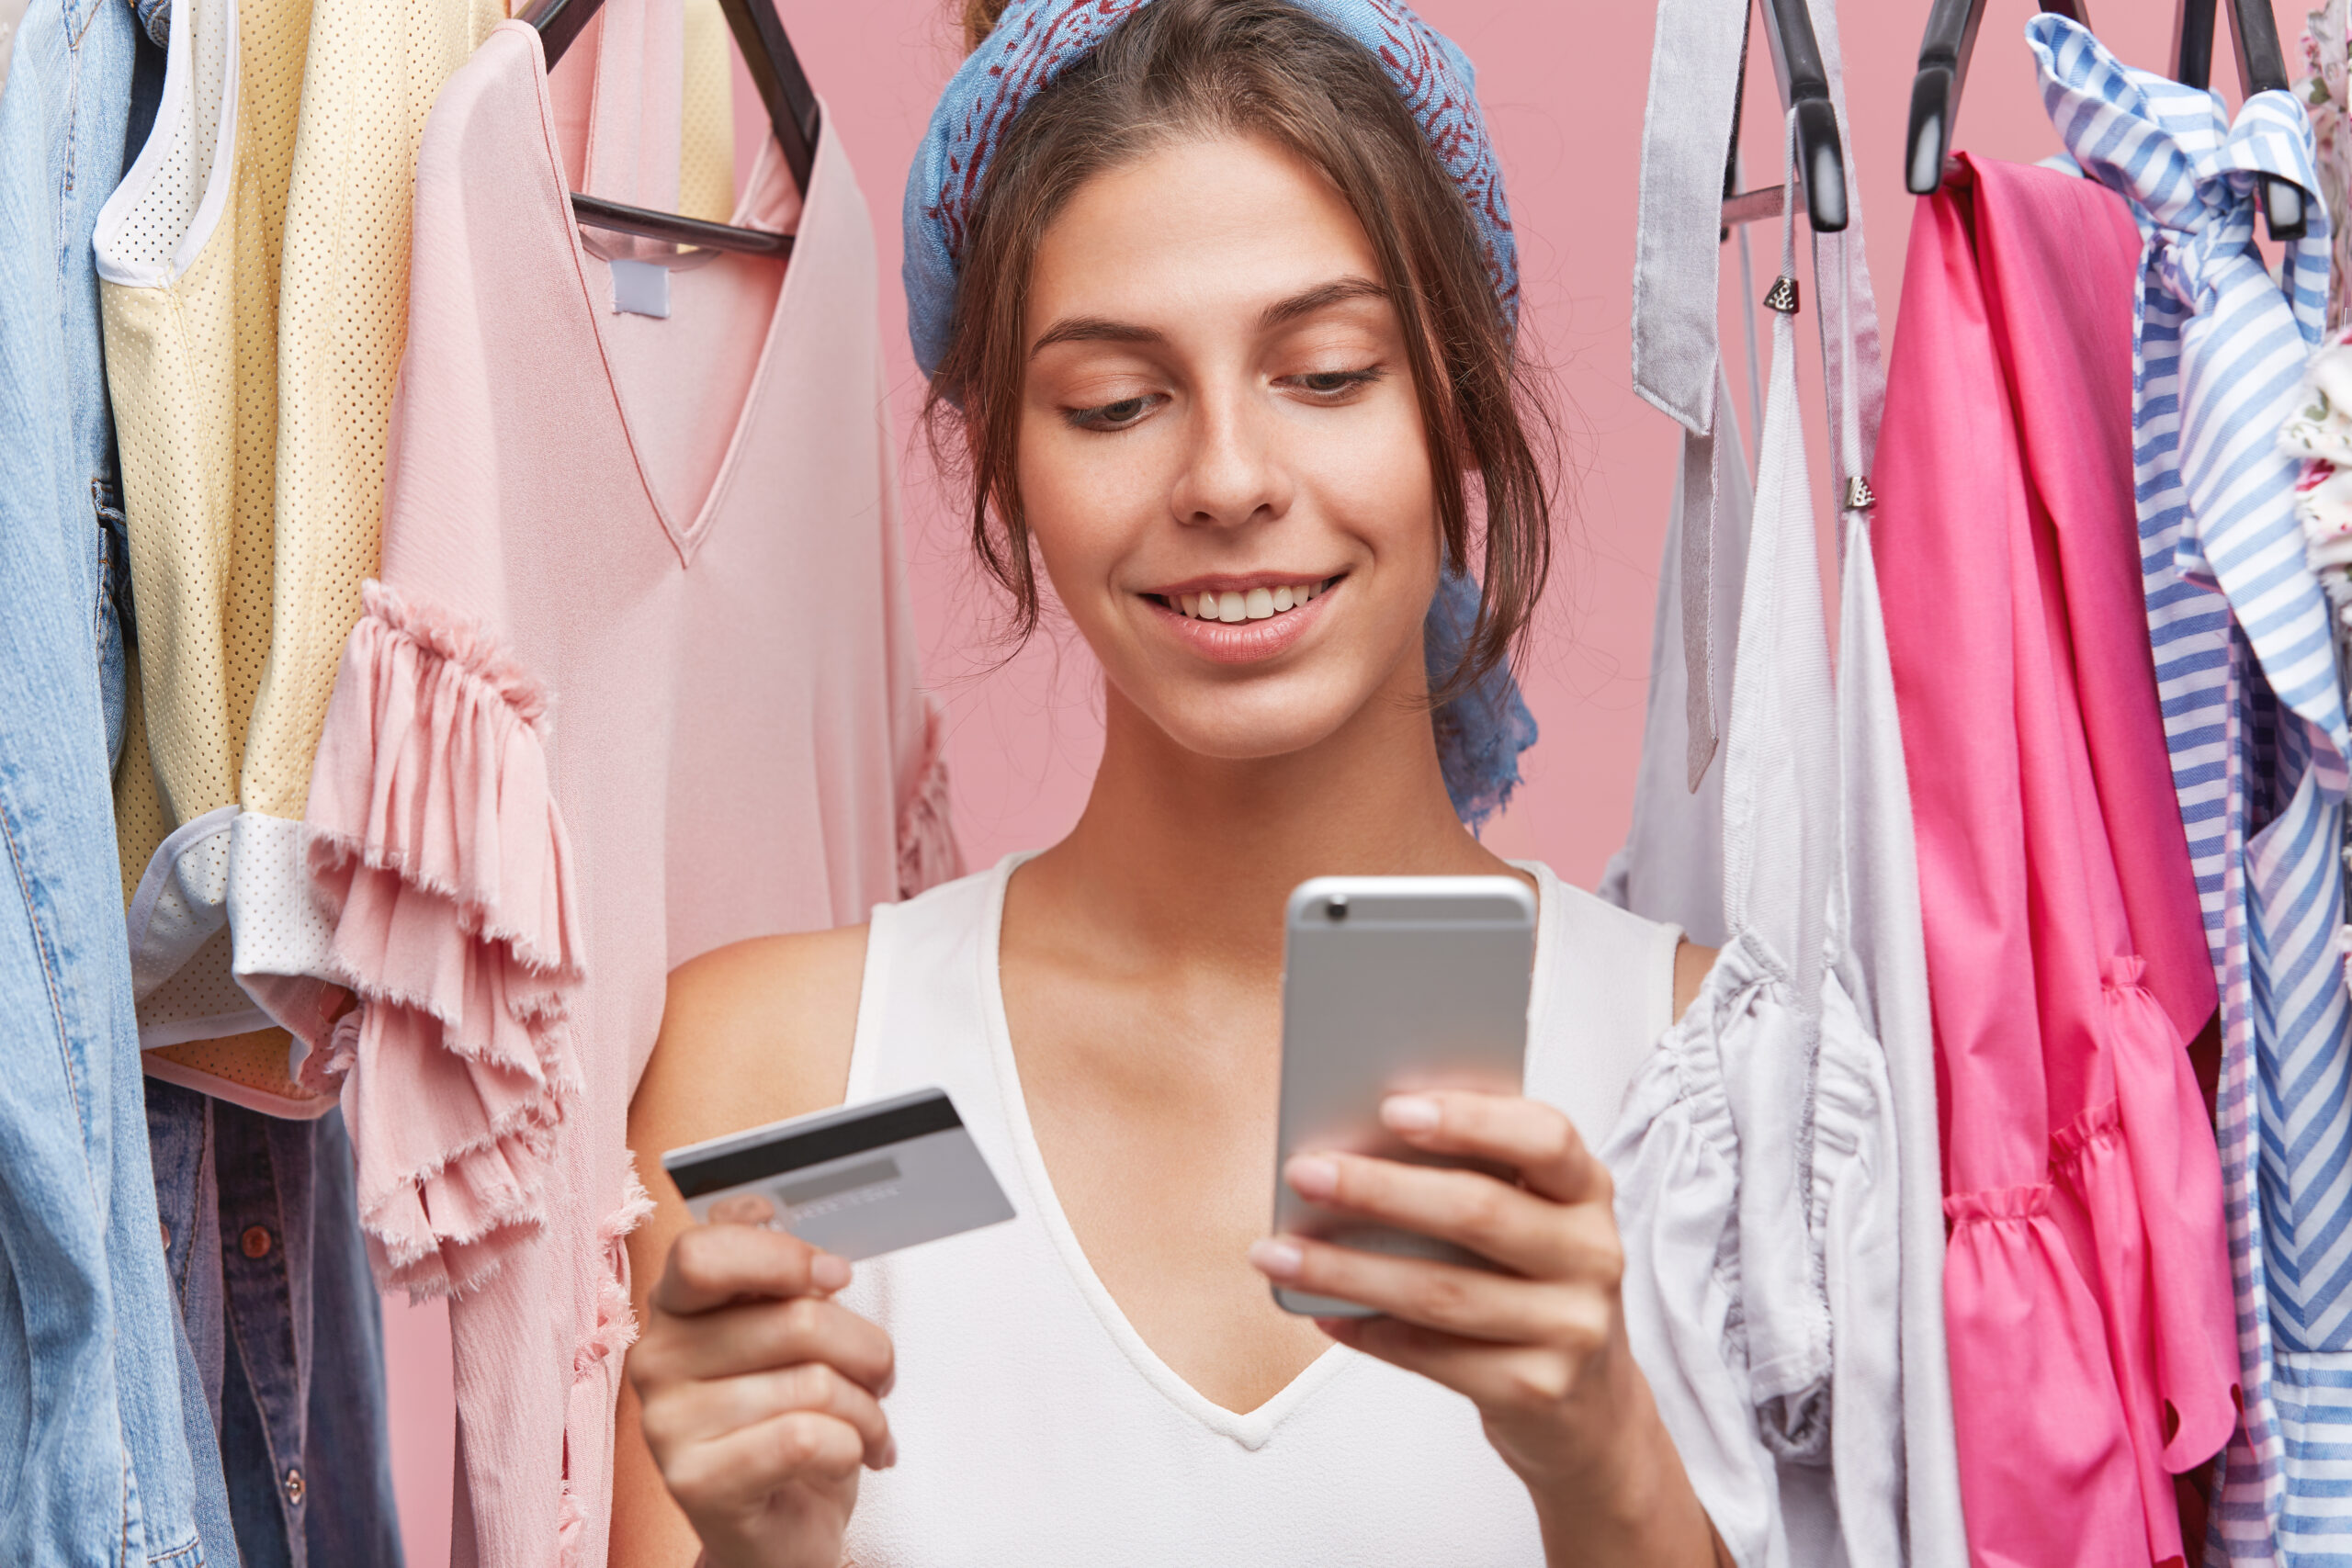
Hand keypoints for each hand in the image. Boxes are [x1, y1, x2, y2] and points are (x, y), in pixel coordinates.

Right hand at [628, 1211, 895, 1567]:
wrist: (780, 1530)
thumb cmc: (788, 1422)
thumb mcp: (787, 1333)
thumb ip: (777, 1272)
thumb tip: (782, 1225)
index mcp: (677, 1306)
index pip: (705, 1250)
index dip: (783, 1256)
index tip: (833, 1277)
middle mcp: (657, 1359)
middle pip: (795, 1319)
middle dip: (866, 1350)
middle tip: (878, 1376)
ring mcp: (668, 1424)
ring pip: (814, 1384)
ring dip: (867, 1410)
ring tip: (865, 1428)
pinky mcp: (696, 1483)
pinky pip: (807, 1437)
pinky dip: (853, 1446)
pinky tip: (849, 1458)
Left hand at [1246, 1091, 1717, 1565]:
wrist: (1587, 1404)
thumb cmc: (1527, 1279)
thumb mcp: (1523, 1217)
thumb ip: (1467, 1177)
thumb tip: (1348, 1148)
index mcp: (1586, 1189)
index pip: (1546, 1136)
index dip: (1471, 1119)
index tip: (1390, 1108)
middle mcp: (1593, 1253)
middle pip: (1478, 1211)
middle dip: (1378, 1189)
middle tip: (1303, 1173)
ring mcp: (1572, 1327)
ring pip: (1441, 1292)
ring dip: (1347, 1270)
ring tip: (1278, 1255)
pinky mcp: (1539, 1390)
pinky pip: (1434, 1357)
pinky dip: (1370, 1331)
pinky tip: (1323, 1314)